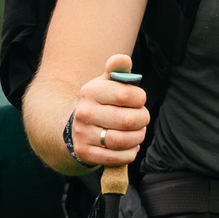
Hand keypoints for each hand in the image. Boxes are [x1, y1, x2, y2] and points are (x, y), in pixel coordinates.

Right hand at [69, 54, 148, 169]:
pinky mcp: (85, 153)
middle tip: (143, 118)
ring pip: (121, 141)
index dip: (140, 98)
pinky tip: (130, 146)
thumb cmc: (101, 103)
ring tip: (139, 133)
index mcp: (91, 91)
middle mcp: (84, 113)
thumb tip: (123, 59)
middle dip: (143, 120)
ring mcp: (83, 134)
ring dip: (138, 137)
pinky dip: (129, 153)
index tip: (140, 100)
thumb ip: (117, 69)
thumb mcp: (106, 83)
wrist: (76, 127)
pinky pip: (115, 158)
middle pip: (127, 120)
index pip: (125, 94)